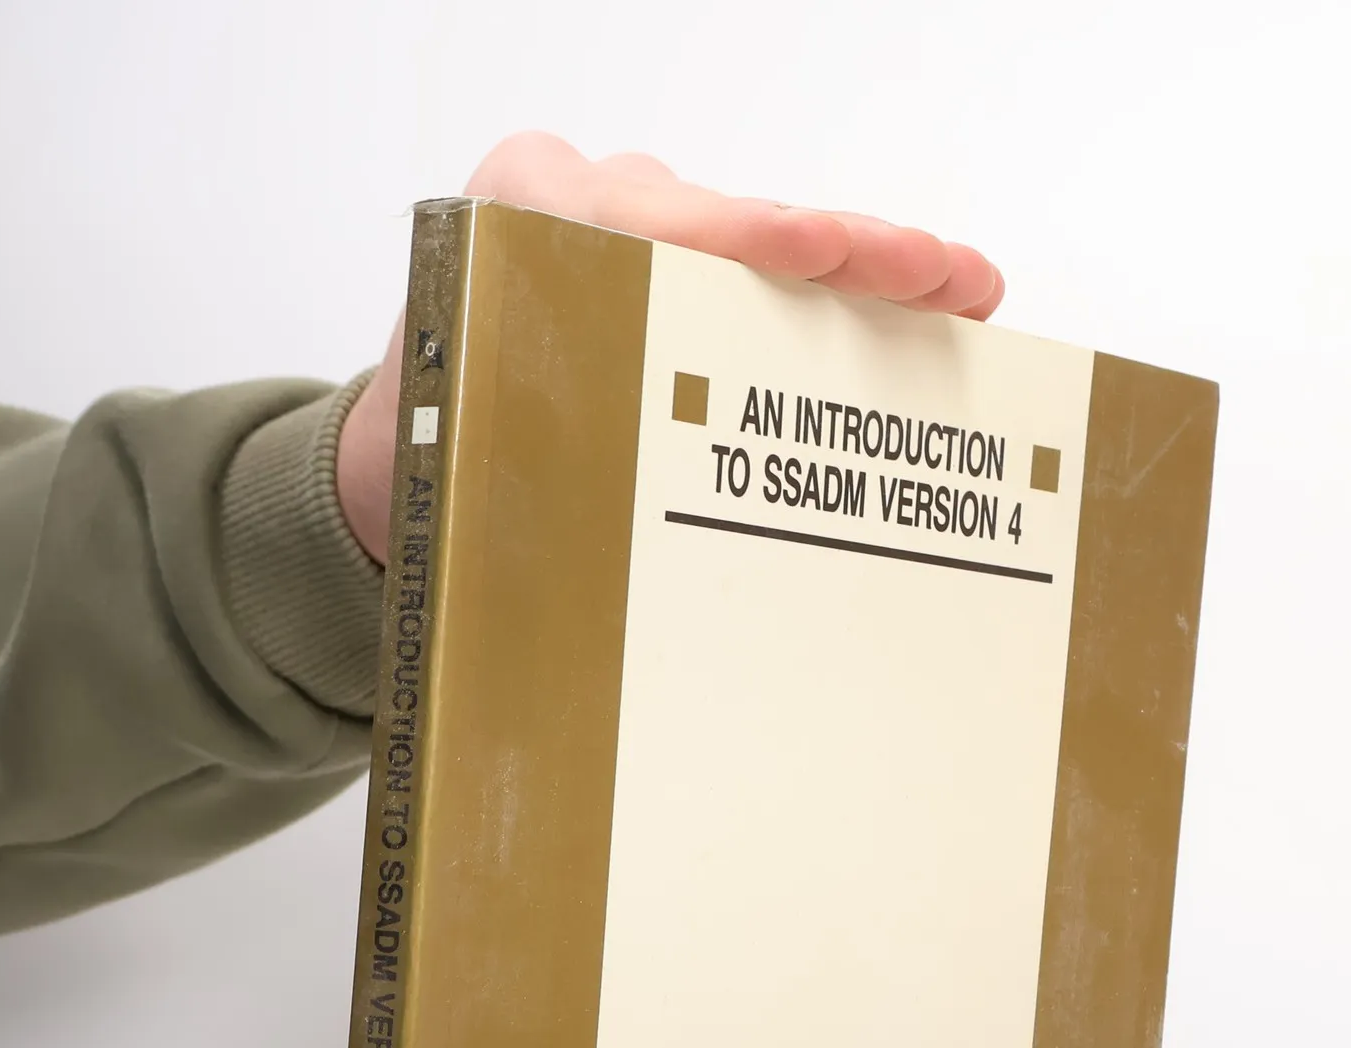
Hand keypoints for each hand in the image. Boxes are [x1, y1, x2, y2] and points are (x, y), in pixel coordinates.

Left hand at [336, 134, 1004, 561]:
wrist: (391, 458)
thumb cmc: (432, 461)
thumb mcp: (474, 459)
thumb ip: (551, 462)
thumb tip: (639, 542)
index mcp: (519, 225)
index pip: (656, 228)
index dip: (751, 241)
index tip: (821, 252)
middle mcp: (581, 202)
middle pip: (737, 224)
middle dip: (849, 252)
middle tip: (944, 280)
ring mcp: (631, 222)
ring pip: (765, 241)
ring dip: (865, 268)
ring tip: (958, 294)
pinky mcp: (666, 255)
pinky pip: (760, 263)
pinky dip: (836, 286)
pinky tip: (914, 301)